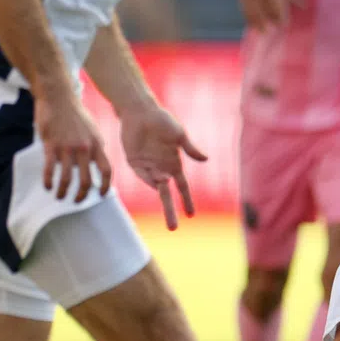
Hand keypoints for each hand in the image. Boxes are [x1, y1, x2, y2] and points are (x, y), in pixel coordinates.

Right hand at [35, 91, 111, 202]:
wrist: (59, 98)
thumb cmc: (76, 115)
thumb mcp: (93, 131)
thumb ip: (95, 148)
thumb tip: (95, 164)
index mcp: (97, 145)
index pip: (106, 171)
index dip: (105, 186)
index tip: (101, 195)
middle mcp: (84, 149)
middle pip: (86, 180)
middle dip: (81, 195)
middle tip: (76, 201)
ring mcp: (67, 148)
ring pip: (66, 179)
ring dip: (63, 191)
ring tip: (59, 196)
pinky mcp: (51, 145)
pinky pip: (50, 169)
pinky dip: (49, 181)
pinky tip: (47, 186)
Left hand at [120, 104, 207, 229]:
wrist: (139, 111)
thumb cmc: (162, 120)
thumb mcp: (179, 134)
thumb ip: (190, 149)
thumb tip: (206, 159)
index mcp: (174, 163)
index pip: (182, 187)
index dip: (186, 201)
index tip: (192, 215)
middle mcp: (161, 167)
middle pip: (167, 194)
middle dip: (170, 211)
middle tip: (173, 229)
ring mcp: (147, 166)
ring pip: (154, 188)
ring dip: (160, 199)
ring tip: (168, 210)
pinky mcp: (133, 161)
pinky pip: (142, 175)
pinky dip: (147, 181)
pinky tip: (157, 184)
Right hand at [238, 0, 304, 29]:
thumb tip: (305, 6)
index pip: (278, 4)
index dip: (281, 16)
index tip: (285, 26)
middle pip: (264, 8)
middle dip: (268, 21)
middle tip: (272, 34)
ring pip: (253, 10)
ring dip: (257, 23)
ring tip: (262, 33)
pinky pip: (246, 9)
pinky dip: (249, 18)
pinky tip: (253, 26)